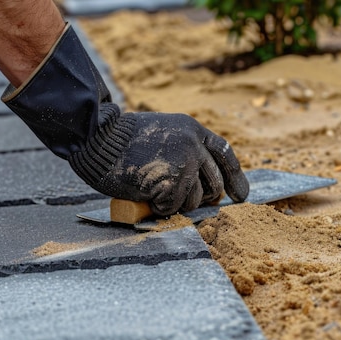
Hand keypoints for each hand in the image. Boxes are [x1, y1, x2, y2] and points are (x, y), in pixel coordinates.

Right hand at [68, 105, 248, 215]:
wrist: (100, 139)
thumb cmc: (123, 141)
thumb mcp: (164, 136)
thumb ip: (184, 152)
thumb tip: (204, 187)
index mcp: (193, 130)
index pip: (225, 155)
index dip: (235, 177)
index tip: (240, 195)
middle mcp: (194, 145)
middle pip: (214, 184)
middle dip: (205, 200)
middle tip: (187, 204)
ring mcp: (184, 163)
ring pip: (194, 200)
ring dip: (176, 204)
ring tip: (155, 192)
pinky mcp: (171, 182)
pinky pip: (173, 207)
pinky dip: (159, 208)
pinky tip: (146, 195)